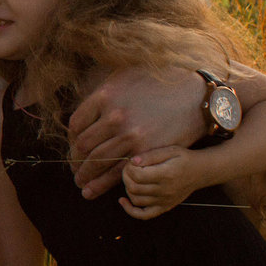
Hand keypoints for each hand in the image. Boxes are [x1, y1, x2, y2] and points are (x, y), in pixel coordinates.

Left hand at [68, 66, 207, 197]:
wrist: (194, 98)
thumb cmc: (160, 84)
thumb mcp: (127, 76)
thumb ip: (103, 90)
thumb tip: (86, 108)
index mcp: (106, 96)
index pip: (76, 124)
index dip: (71, 139)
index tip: (74, 145)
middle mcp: (114, 116)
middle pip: (83, 145)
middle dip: (75, 160)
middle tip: (74, 168)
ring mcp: (129, 136)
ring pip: (96, 162)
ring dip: (85, 175)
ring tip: (80, 182)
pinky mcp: (144, 153)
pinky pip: (116, 172)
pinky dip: (101, 183)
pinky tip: (92, 189)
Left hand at [121, 146, 203, 218]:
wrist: (201, 171)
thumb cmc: (184, 158)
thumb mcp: (170, 150)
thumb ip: (151, 155)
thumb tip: (132, 161)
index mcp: (166, 175)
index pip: (137, 175)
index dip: (129, 168)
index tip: (132, 162)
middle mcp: (165, 190)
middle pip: (134, 188)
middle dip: (126, 177)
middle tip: (129, 169)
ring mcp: (164, 201)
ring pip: (136, 200)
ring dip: (128, 188)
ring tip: (131, 178)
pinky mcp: (164, 207)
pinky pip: (144, 215)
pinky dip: (130, 210)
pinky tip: (123, 201)